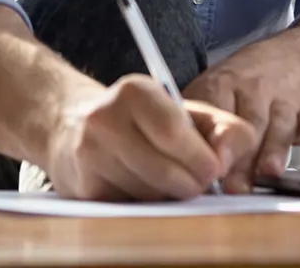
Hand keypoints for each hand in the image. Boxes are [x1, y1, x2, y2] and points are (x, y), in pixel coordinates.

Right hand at [44, 75, 255, 199]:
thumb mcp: (182, 110)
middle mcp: (105, 120)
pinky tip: (146, 188)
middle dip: (191, 183)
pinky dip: (147, 205)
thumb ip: (221, 127)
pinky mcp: (83, 189)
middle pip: (163, 170)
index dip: (200, 157)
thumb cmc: (141, 119)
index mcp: (134, 92)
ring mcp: (89, 155)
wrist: (72, 125)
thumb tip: (227, 162)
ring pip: (148, 194)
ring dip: (170, 196)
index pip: (173, 132)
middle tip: (200, 184)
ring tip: (171, 183)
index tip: (215, 170)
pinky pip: (130, 207)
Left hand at [183, 10, 299, 191]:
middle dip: (240, 157)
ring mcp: (281, 96)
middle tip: (233, 186)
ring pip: (277, 124)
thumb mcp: (214, 94)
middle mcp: (250, 89)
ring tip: (269, 171)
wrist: (295, 55)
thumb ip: (199, 131)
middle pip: (245, 125)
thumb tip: (176, 175)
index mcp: (219, 86)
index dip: (208, 140)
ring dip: (274, 147)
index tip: (205, 166)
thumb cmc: (245, 85)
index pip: (210, 112)